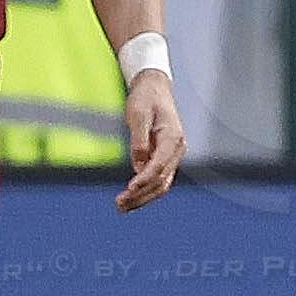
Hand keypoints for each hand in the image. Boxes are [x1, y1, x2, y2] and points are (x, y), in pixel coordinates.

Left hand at [116, 73, 185, 209]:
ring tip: (122, 207)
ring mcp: (171, 156)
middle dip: (141, 195)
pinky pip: (157, 180)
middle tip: (119, 204)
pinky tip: (129, 197)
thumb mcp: (138, 113)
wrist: (154, 88)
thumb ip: (138, 139)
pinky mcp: (164, 159)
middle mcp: (176, 150)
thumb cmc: (146, 98)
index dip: (144, 179)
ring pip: (161, 185)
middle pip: (161, 181)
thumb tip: (138, 163)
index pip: (159, 165)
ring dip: (143, 198)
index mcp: (173, 138)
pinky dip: (144, 191)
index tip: (130, 188)